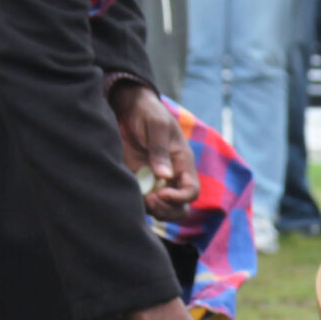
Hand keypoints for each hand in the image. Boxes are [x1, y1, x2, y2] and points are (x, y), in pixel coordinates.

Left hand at [110, 78, 199, 218]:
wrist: (129, 108)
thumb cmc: (148, 113)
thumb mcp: (157, 126)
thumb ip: (160, 151)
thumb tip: (165, 177)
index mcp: (183, 163)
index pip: (191, 191)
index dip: (179, 198)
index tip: (160, 193)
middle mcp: (172, 176)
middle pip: (180, 208)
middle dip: (167, 211)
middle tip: (150, 200)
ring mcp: (155, 180)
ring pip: (162, 209)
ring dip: (153, 210)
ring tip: (141, 198)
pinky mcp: (138, 181)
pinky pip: (142, 202)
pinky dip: (138, 205)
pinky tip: (129, 194)